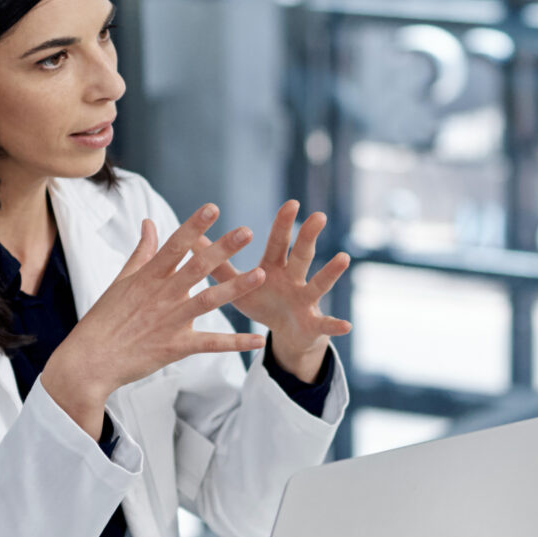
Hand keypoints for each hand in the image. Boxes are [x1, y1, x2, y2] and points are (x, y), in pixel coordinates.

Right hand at [43, 205, 269, 437]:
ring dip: (236, 288)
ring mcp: (170, 321)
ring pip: (208, 301)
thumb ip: (142, 252)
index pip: (174, 246)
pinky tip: (259, 340)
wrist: (90, 360)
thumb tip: (150, 222)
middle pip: (196, 268)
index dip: (194, 226)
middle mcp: (162, 296)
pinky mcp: (176, 347)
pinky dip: (236, 343)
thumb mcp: (121, 281)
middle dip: (222, 249)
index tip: (212, 207)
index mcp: (148, 278)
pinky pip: (211, 344)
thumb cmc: (104, 319)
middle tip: (247, 231)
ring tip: (261, 274)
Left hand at [210, 199, 350, 382]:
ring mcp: (306, 300)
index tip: (292, 203)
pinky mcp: (313, 324)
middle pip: (302, 255)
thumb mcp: (238, 287)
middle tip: (318, 216)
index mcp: (274, 268)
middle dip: (308, 236)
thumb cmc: (263, 303)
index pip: (279, 242)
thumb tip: (190, 240)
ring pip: (319, 284)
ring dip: (330, 272)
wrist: (287, 334)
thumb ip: (217, 266)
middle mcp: (294, 279)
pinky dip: (335, 325)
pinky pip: (325, 324)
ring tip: (343, 257)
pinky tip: (347, 326)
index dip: (284, 224)